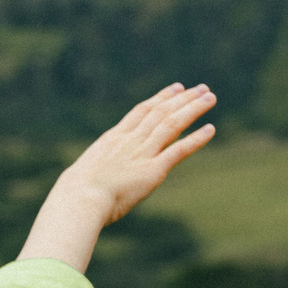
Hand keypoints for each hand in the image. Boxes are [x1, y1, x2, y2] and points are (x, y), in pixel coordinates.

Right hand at [18, 84, 216, 271]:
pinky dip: (195, 139)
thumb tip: (92, 179)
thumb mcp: (85, 173)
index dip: (161, 98)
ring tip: (210, 98)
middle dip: (183, 99)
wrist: (79, 199)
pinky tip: (210, 129)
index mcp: (113, 138)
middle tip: (202, 88)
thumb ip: (97, 170)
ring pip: (172, 124)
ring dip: (192, 110)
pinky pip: (178, 150)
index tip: (176, 87)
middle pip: (161, 112)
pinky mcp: (153, 170)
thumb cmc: (76, 193)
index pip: (142, 111)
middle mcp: (130, 140)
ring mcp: (142, 154)